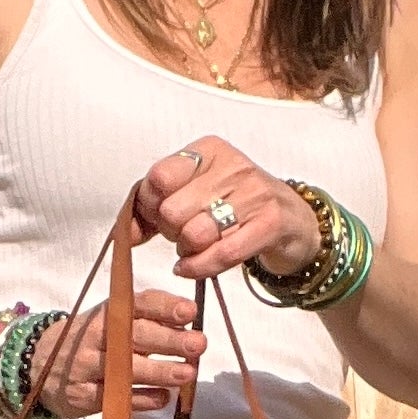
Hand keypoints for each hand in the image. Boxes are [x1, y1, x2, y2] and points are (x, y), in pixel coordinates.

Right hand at [31, 289, 205, 416]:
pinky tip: (163, 398)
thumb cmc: (92, 340)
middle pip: (135, 336)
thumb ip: (146, 318)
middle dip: (169, 340)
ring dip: (160, 372)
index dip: (165, 307)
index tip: (190, 311)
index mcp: (109, 312)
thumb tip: (189, 322)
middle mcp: (97, 336)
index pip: (139, 304)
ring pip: (127, 369)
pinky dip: (142, 399)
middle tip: (199, 344)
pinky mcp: (83, 396)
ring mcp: (88, 367)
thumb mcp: (111, 319)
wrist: (39, 363)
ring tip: (187, 373)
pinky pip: (116, 399)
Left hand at [133, 137, 320, 282]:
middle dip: (171, 232)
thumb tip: (125, 233)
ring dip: (187, 251)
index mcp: (209, 150)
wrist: (292, 221)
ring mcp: (254, 193)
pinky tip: (190, 268)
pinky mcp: (270, 224)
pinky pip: (222, 254)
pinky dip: (199, 268)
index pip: (159, 177)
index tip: (158, 218)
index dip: (150, 206)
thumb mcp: (196, 194)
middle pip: (173, 211)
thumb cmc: (234, 208)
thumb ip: (156, 208)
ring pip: (195, 234)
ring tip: (194, 248)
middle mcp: (233, 165)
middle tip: (182, 235)